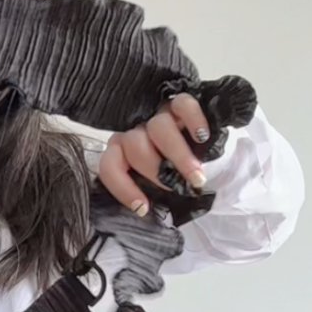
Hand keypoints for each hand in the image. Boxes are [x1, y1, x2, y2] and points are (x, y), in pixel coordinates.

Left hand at [98, 94, 211, 216]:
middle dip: (155, 171)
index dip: (122, 189)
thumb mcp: (158, 181)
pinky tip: (202, 137)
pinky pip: (183, 104)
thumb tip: (147, 210)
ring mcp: (157, 113)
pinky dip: (193, 120)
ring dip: (178, 155)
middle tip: (177, 187)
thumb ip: (148, 190)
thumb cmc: (174, 168)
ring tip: (196, 176)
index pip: (109, 165)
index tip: (143, 208)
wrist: (200, 147)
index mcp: (123, 150)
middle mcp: (136, 130)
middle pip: (135, 146)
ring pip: (159, 128)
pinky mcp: (179, 102)